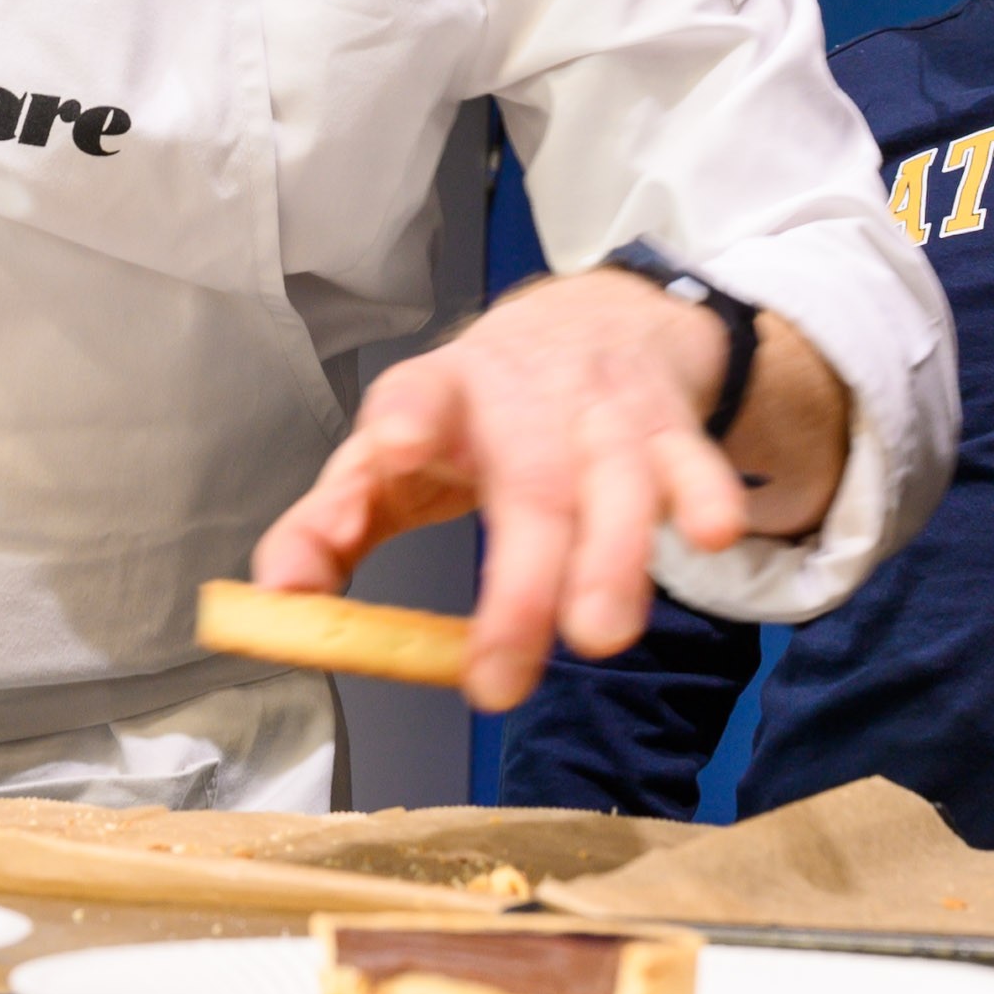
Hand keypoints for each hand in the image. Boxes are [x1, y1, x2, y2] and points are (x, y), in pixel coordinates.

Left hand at [249, 269, 849, 710]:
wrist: (594, 319)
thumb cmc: (478, 411)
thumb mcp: (395, 452)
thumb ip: (332, 524)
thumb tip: (278, 601)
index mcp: (445, 395)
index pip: (417, 398)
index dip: (406, 422)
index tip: (394, 448)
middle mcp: (528, 400)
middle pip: (529, 487)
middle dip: (520, 582)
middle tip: (500, 674)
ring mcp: (604, 412)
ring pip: (615, 482)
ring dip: (613, 557)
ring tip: (601, 633)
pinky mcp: (669, 428)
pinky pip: (693, 461)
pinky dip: (706, 493)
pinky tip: (715, 532)